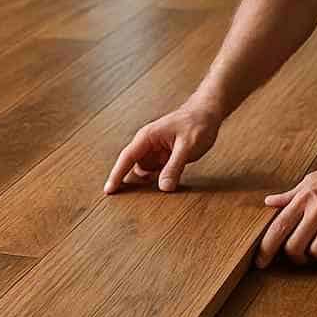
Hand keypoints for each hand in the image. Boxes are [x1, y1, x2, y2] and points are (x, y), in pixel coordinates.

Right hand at [104, 101, 222, 193]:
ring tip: (147, 198)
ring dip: (147, 184)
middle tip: (125, 202)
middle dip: (129, 183)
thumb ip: (175, 166)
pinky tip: (164, 186)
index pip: (127, 157)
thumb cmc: (197, 123)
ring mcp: (156, 151)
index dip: (116, 175)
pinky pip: (156, 172)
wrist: (208, 113)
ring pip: (145, 172)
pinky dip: (158, 180)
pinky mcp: (165, 157)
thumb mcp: (187, 146)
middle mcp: (148, 144)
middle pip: (133, 167)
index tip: (108, 191)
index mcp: (148, 137)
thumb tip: (164, 187)